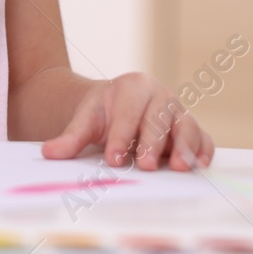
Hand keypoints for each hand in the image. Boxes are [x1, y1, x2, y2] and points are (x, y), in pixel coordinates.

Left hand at [41, 73, 213, 171]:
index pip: (128, 112)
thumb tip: (49, 153)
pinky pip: (203, 137)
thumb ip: (70, 137)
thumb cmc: (105, 113)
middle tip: (145, 166)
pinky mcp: (191, 128)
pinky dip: (203, 150)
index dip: (121, 136)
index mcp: (134, 86)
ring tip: (178, 167)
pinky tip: (199, 165)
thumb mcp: (86, 120)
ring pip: (186, 126)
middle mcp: (160, 95)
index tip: (113, 159)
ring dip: (184, 147)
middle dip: (152, 143)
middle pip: (159, 119)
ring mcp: (179, 111)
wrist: (120, 106)